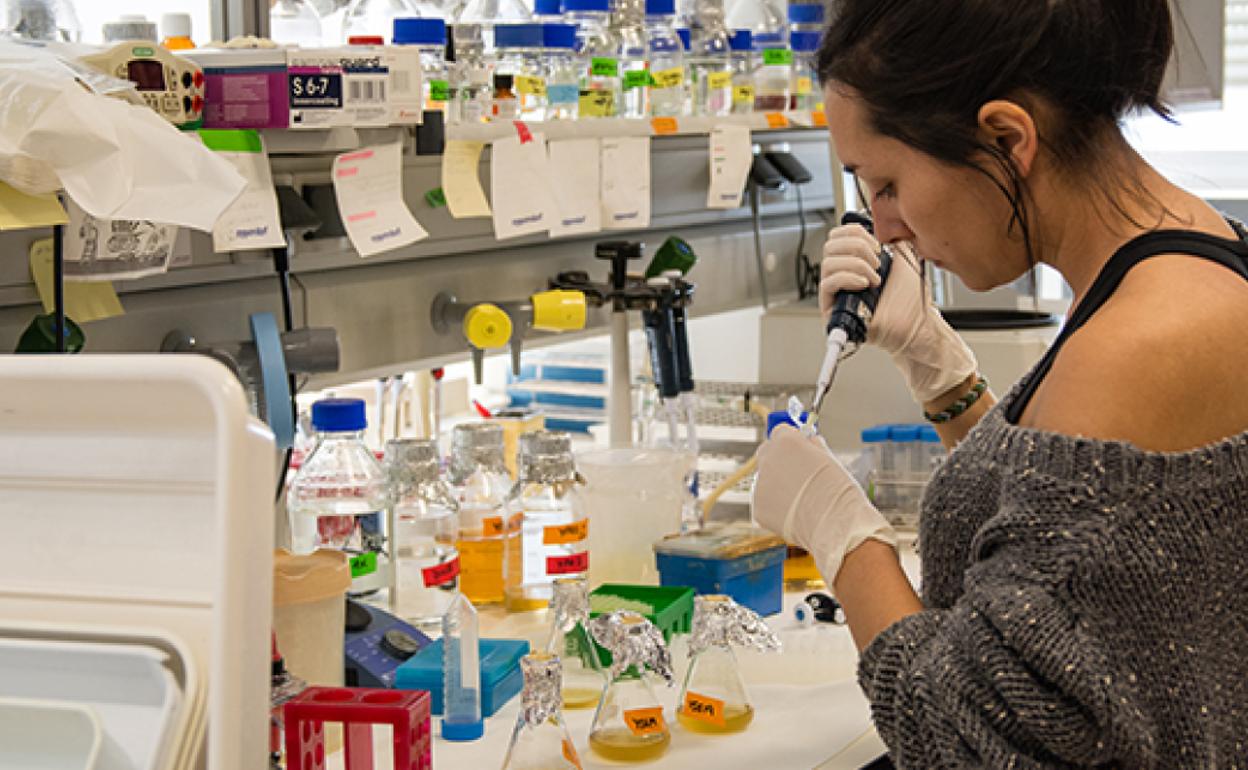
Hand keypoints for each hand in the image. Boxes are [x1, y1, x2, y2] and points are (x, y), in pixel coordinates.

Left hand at [751, 425, 895, 591]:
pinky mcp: (758, 507)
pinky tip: (794, 513)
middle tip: (798, 475)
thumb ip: (814, 447)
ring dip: (777, 484)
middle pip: (767, 452)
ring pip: (766, 479)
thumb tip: (809, 442)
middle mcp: (768, 459)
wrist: (835, 525)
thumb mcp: (830, 459)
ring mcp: (760, 484)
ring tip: (801, 499)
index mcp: (786, 442)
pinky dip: (775, 506)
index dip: (791, 441)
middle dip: (779, 460)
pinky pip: (764, 501)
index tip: (799, 450)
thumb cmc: (839, 492)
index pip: (781, 432)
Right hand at [819, 224, 977, 403]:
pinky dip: (847, 278)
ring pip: (828, 263)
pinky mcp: (833, 309)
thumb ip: (887, 236)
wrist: (917, 324)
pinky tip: (864, 283)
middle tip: (878, 262)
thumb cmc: (910, 298)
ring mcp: (837, 291)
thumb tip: (874, 221)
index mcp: (855, 259)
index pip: (838, 235)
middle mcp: (843, 274)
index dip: (855, 232)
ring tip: (875, 278)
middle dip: (858, 247)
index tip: (878, 244)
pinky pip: (827, 284)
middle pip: (830, 245)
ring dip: (856, 264)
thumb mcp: (903, 255)